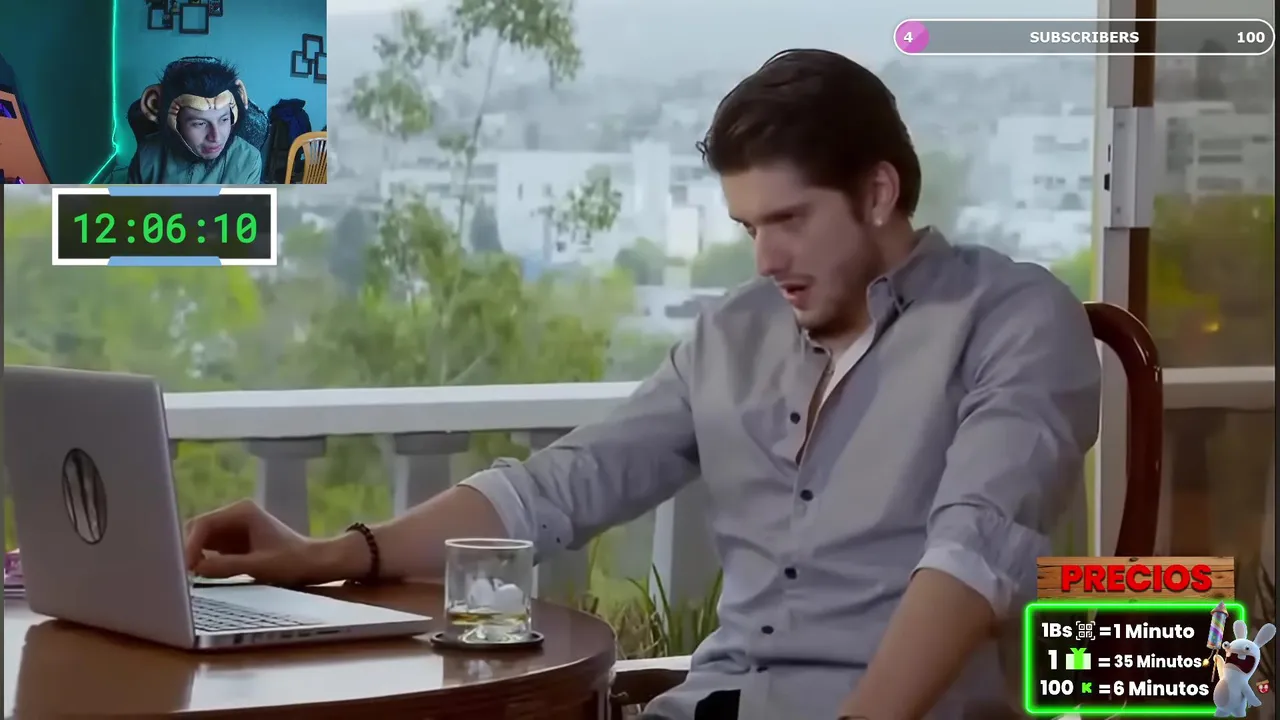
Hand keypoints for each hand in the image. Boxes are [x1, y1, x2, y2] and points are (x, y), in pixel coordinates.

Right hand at [184, 499, 340, 585]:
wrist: (312, 563)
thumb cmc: (292, 562)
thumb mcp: (260, 566)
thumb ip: (227, 565)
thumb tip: (195, 567)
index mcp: (242, 512)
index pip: (205, 524)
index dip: (190, 544)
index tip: (184, 567)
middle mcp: (234, 515)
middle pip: (198, 529)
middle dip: (187, 548)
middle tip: (179, 574)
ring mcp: (232, 527)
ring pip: (200, 539)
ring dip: (192, 555)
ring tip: (184, 576)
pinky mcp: (232, 541)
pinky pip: (208, 548)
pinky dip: (201, 559)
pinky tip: (197, 574)